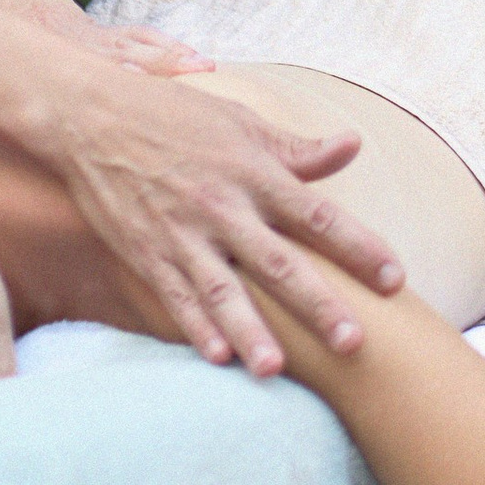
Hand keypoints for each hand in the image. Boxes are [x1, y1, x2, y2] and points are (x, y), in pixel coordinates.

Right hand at [36, 70, 402, 374]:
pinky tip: (218, 357)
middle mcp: (221, 206)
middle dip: (317, 304)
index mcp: (252, 171)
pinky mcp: (146, 251)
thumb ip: (296, 148)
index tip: (395, 279)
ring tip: (275, 369)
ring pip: (224, 290)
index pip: (317, 215)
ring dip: (252, 330)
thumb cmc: (172, 115)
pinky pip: (176, 296)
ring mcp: (182, 232)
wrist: (89, 116)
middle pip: (279, 262)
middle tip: (354, 343)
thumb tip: (353, 145)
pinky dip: (196, 326)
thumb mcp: (239, 123)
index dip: (359, 247)